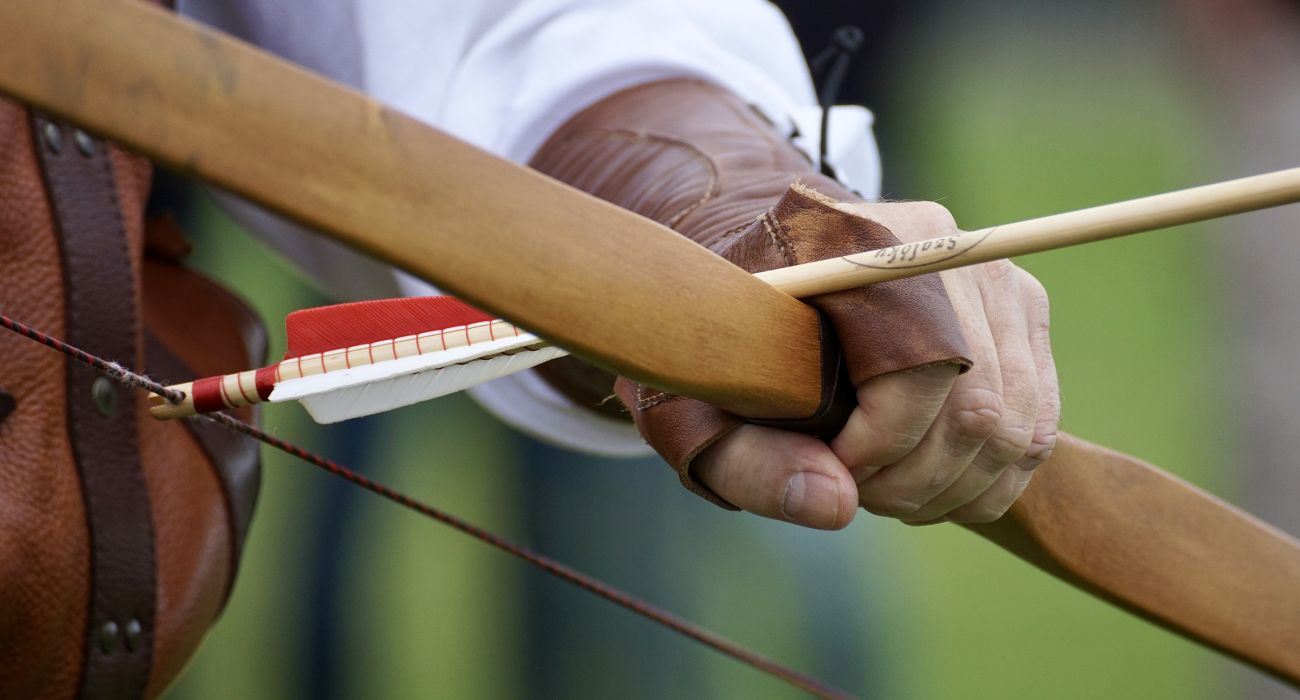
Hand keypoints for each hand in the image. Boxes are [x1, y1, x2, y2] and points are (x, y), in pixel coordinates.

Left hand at [692, 201, 1059, 528]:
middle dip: (916, 482)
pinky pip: (1036, 423)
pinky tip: (928, 482)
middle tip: (858, 494)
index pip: (915, 372)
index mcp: (856, 242)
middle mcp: (940, 242)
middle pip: (979, 407)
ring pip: (1016, 427)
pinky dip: (988, 478)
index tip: (830, 468)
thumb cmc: (727, 350)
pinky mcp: (1022, 308)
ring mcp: (993, 274)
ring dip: (954, 489)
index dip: (879, 450)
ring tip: (886, 489)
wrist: (766, 289)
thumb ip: (751, 462)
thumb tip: (837, 508)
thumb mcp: (699, 409)